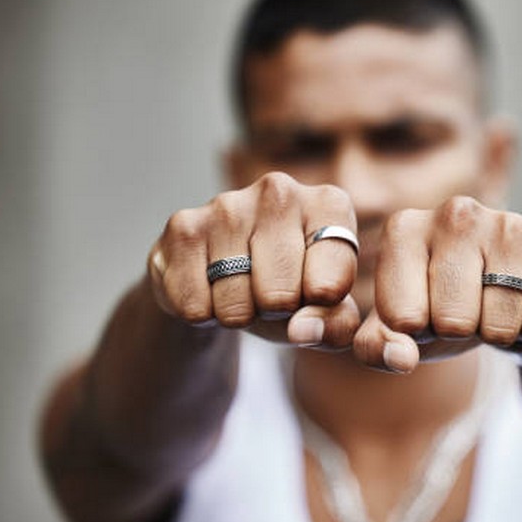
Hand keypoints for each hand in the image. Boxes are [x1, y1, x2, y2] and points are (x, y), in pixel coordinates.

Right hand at [147, 172, 360, 347]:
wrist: (225, 276)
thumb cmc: (290, 287)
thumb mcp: (326, 311)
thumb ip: (337, 325)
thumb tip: (304, 330)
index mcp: (328, 204)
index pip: (330, 286)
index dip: (316, 309)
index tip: (313, 293)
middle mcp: (279, 191)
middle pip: (280, 297)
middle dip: (274, 313)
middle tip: (271, 294)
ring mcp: (227, 204)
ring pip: (235, 305)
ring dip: (237, 315)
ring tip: (241, 289)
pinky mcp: (184, 226)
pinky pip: (195, 306)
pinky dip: (202, 314)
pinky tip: (209, 286)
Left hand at [354, 196, 521, 372]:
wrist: (510, 285)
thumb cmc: (441, 304)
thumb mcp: (399, 327)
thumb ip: (376, 347)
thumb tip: (400, 358)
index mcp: (404, 229)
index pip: (403, 318)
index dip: (417, 331)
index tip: (424, 312)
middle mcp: (454, 213)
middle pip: (454, 321)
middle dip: (460, 332)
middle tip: (466, 310)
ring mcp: (507, 223)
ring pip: (499, 323)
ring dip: (499, 332)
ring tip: (495, 306)